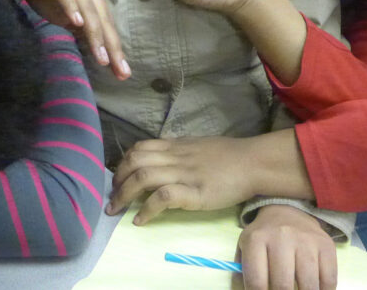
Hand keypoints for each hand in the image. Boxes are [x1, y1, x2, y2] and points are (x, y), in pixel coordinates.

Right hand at [7, 0, 130, 79]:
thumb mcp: (66, 17)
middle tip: (120, 71)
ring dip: (96, 33)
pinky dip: (72, 7)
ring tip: (101, 57)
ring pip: (89, 10)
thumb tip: (98, 53)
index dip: (115, 50)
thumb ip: (82, 31)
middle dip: (112, 47)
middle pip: (103, 20)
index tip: (123, 74)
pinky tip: (77, 23)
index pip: (107, 27)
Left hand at [107, 136, 257, 222]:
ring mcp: (184, 174)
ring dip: (124, 195)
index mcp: (176, 146)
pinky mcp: (194, 192)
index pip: (139, 148)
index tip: (118, 179)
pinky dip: (146, 210)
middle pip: (134, 162)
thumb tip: (161, 158)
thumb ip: (179, 151)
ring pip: (143, 177)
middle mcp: (176, 157)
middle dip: (117, 181)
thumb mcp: (198, 146)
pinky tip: (140, 220)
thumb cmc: (230, 155)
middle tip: (112, 198)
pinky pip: (163, 197)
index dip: (122, 164)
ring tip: (117, 210)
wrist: (253, 162)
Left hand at [238, 205, 337, 289]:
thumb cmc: (264, 237)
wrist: (287, 211)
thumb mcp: (245, 248)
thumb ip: (242, 274)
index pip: (256, 282)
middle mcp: (282, 237)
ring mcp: (306, 240)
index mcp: (256, 239)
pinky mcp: (326, 244)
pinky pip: (329, 280)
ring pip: (308, 285)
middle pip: (283, 286)